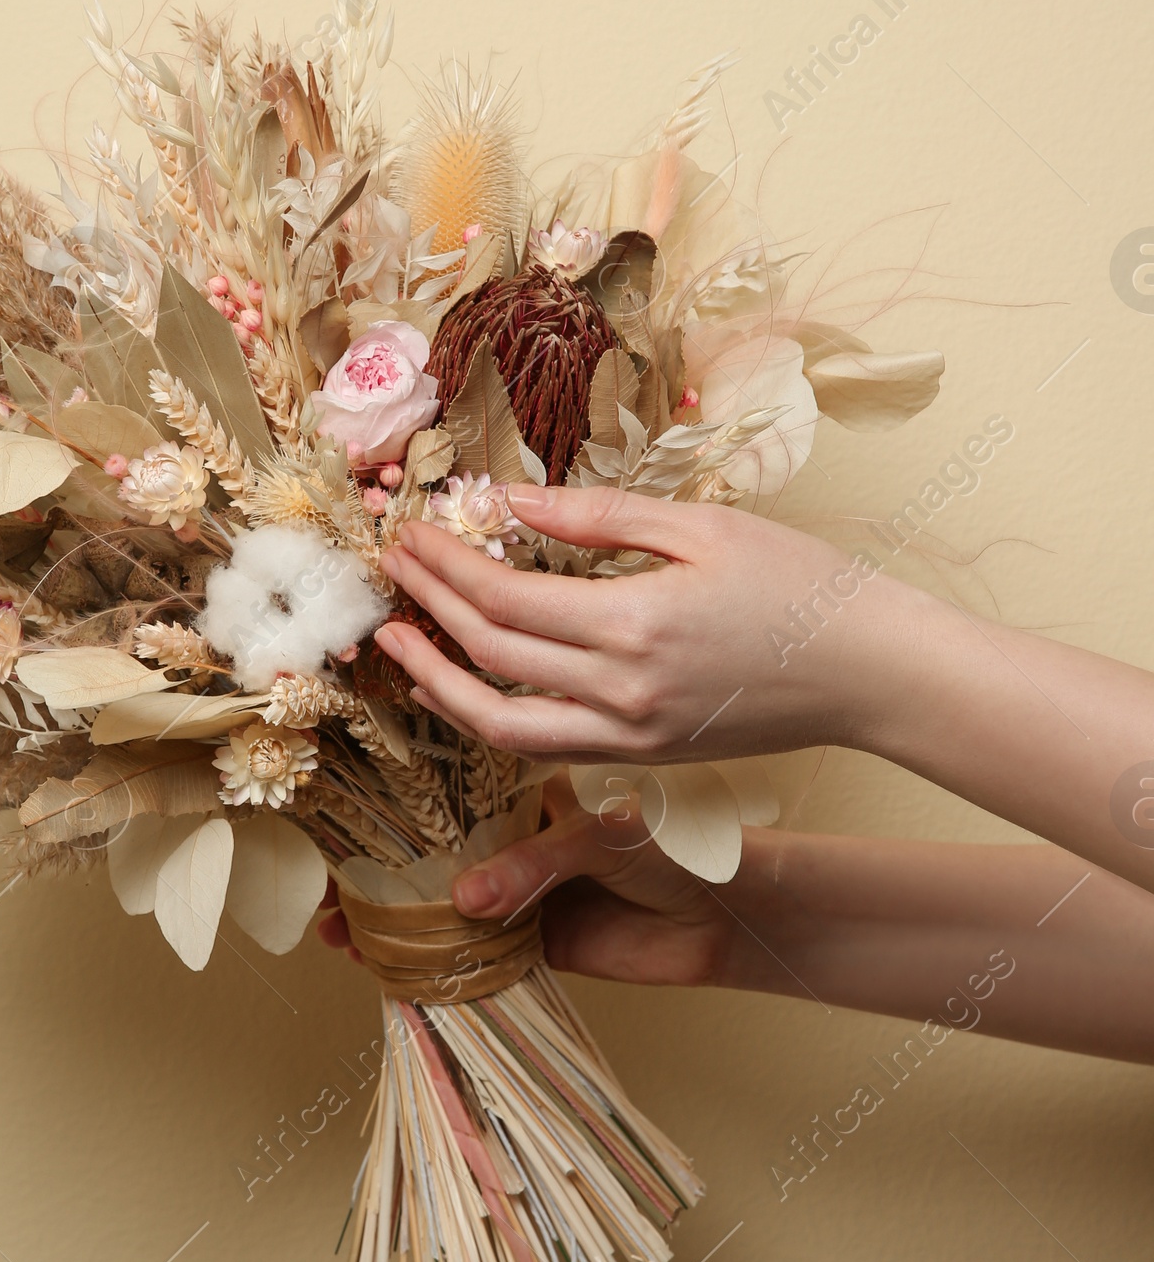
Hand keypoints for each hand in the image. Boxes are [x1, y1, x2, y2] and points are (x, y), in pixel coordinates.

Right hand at [317, 779, 738, 987]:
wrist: (731, 919)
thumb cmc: (677, 850)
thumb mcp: (604, 838)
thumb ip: (537, 864)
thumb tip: (467, 900)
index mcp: (522, 797)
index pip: (442, 792)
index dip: (388, 802)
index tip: (337, 811)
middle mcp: (508, 843)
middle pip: (424, 855)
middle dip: (368, 868)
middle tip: (319, 884)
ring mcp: (515, 897)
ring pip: (435, 908)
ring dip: (385, 920)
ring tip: (337, 932)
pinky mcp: (528, 950)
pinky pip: (465, 957)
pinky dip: (423, 964)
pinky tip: (382, 969)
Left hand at [374, 484, 904, 763]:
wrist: (869, 671)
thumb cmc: (798, 585)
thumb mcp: (702, 527)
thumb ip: (599, 517)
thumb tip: (510, 503)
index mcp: (637, 626)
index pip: (506, 601)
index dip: (446, 568)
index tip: (410, 535)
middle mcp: (624, 694)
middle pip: (491, 658)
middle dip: (429, 610)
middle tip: (391, 570)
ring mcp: (631, 737)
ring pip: (501, 727)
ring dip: (438, 683)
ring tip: (397, 641)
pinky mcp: (642, 758)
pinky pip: (542, 747)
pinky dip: (488, 718)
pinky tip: (460, 683)